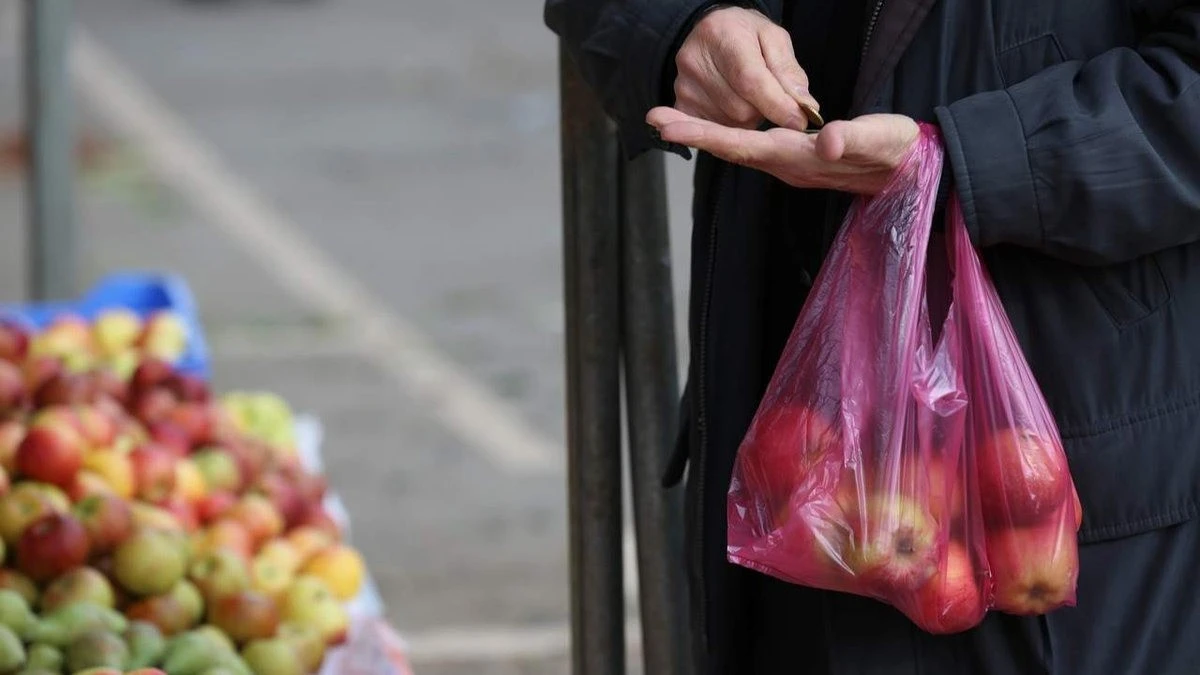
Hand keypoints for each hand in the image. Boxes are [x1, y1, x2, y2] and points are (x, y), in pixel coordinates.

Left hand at [647, 107, 919, 194]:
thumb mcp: (883, 140)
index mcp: (799, 159)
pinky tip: (711, 126)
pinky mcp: (797, 159)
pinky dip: (725, 136)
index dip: (705, 135)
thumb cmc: (899, 153)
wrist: (913, 174)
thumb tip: (826, 141)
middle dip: (692, 133)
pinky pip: (752, 147)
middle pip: (731, 149)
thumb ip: (855, 139)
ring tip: (671, 120)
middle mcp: (787, 166)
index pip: (743, 145)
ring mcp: (790, 165)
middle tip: (654, 117)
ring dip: (704, 135)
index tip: (669, 126)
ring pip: (739, 149)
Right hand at [673, 6, 818, 130]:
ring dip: (747, 119)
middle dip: (762, 110)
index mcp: (722, 36)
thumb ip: (789, 72)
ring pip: (730, 124)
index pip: (750, 81)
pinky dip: (730, 124)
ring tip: (745, 95)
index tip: (798, 121)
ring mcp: (684, 86)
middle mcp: (695, 62)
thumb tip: (804, 106)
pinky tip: (731, 104)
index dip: (777, 105)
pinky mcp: (681, 105)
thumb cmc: (744, 34)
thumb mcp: (774, 39)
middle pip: (741, 110)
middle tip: (765, 94)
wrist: (711, 32)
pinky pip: (715, 130)